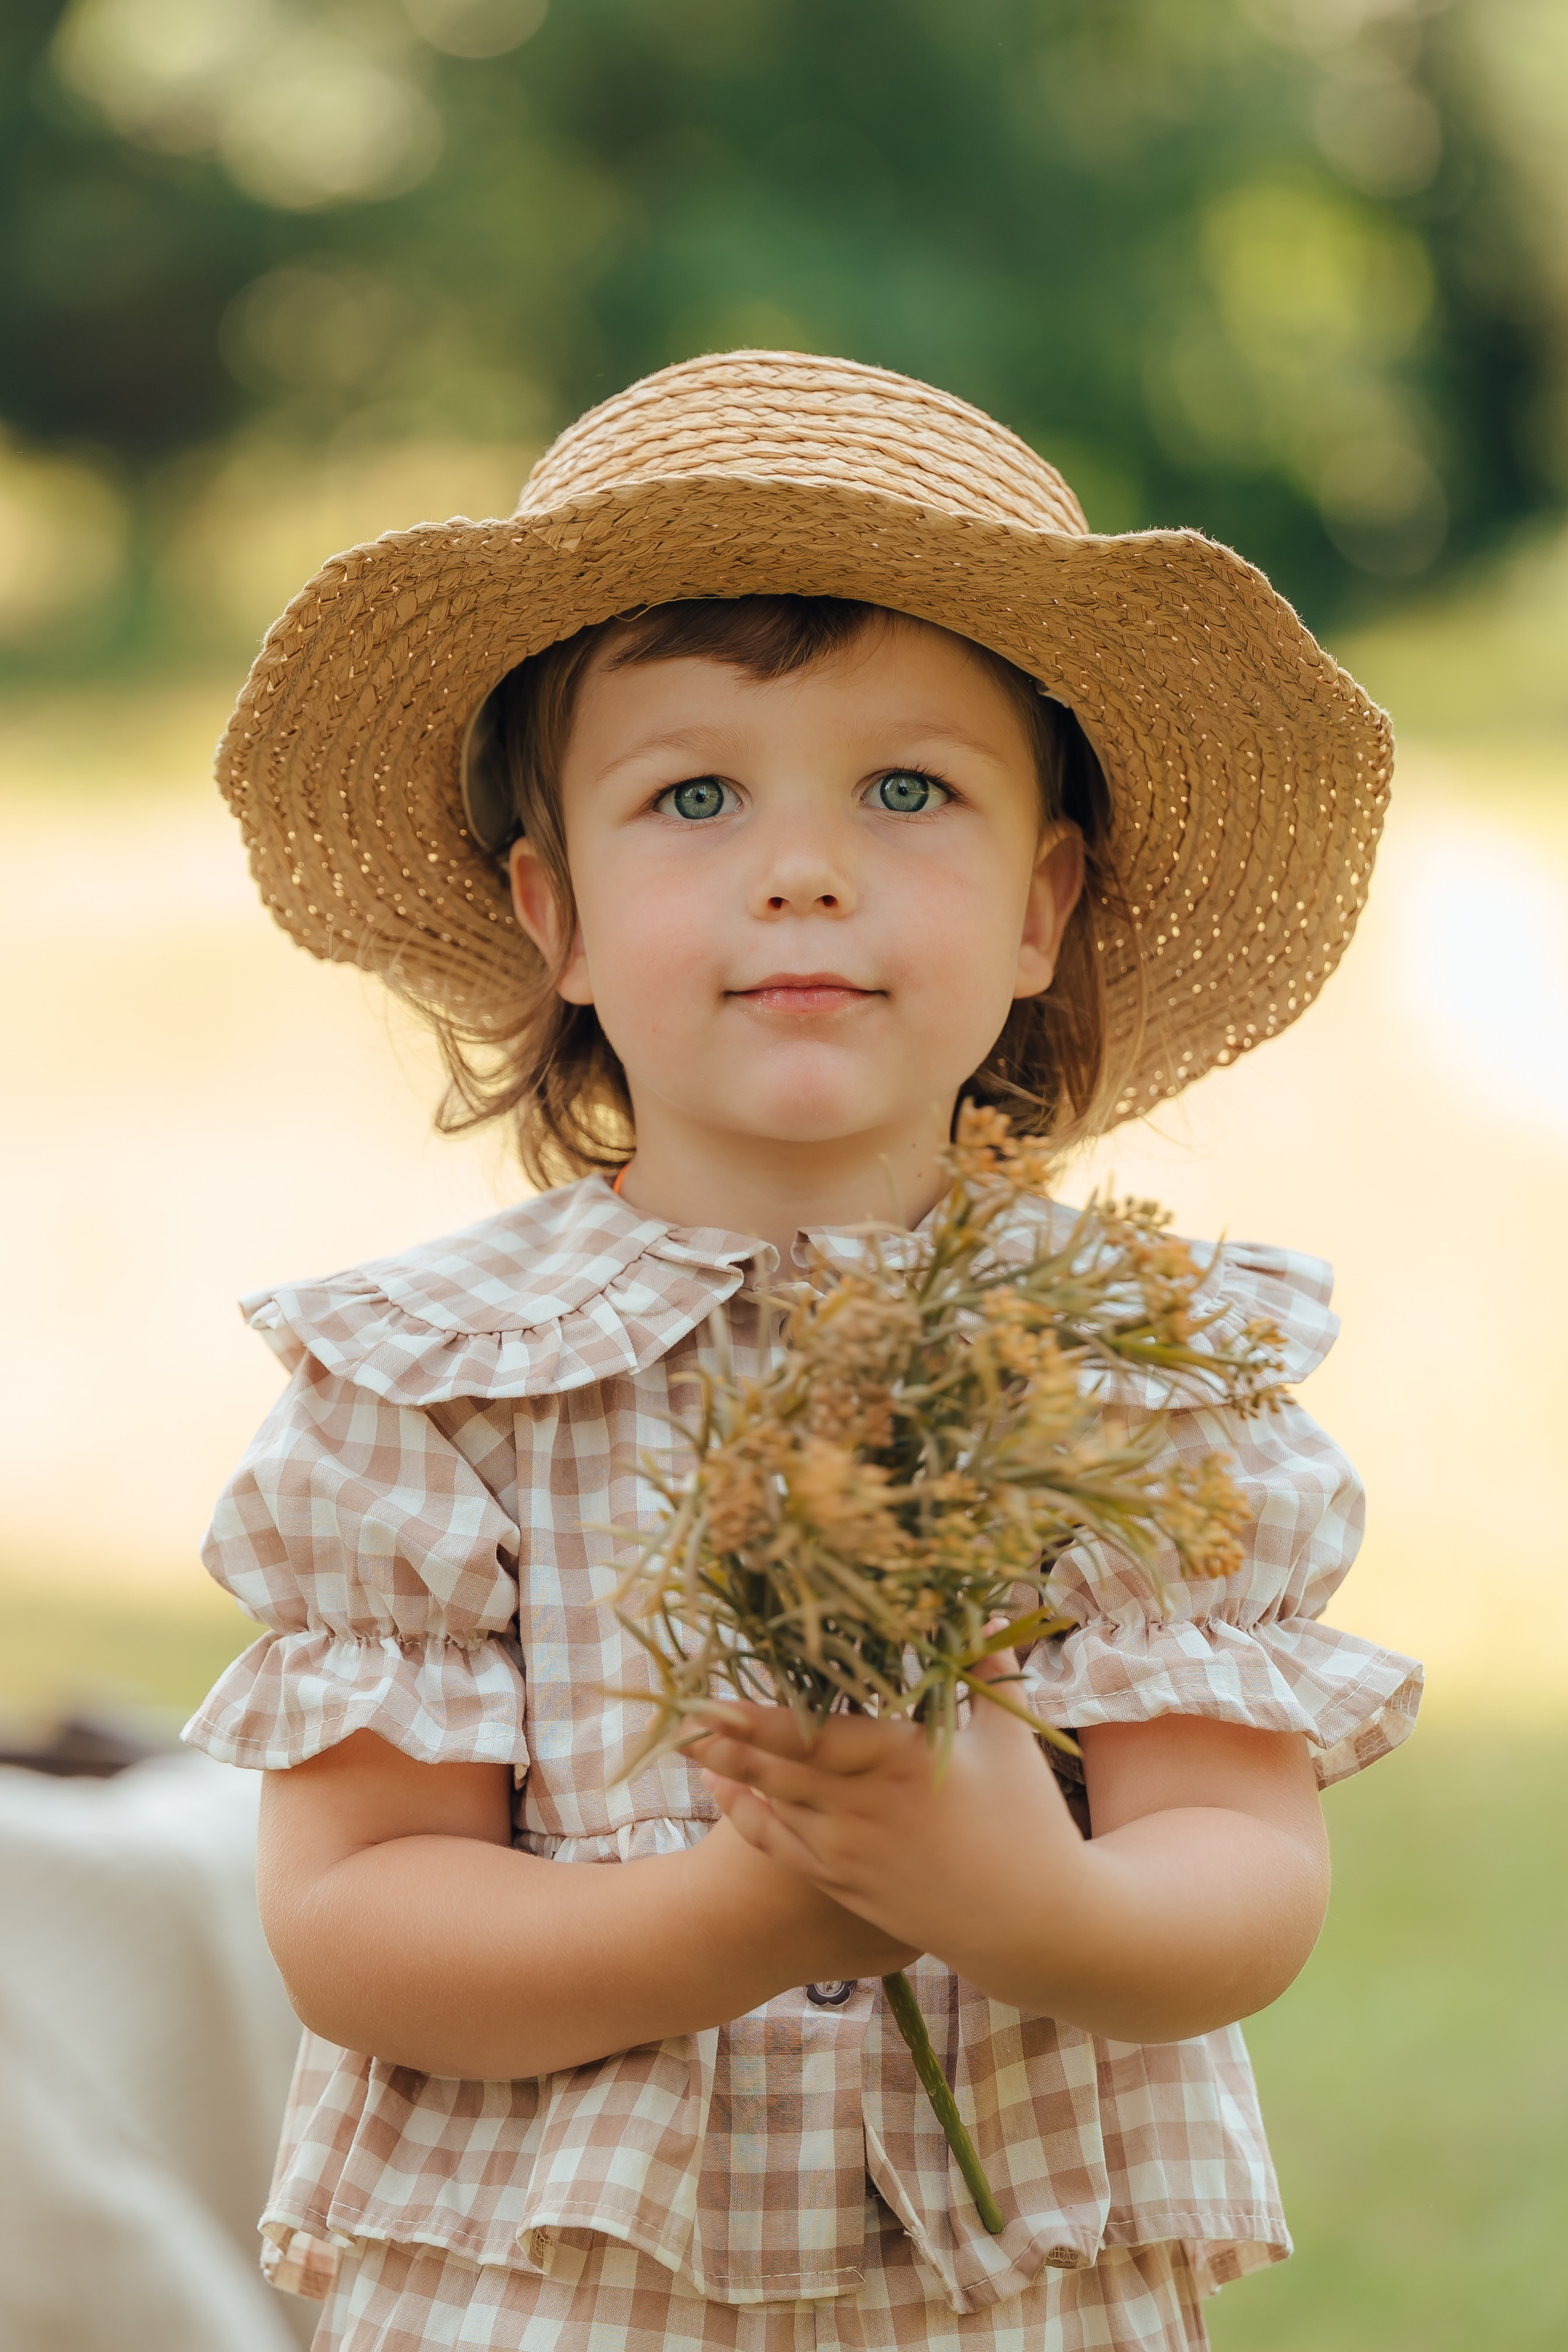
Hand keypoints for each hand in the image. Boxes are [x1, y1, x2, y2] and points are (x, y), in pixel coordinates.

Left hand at [687, 1653, 1081, 1975]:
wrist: (1032, 1924)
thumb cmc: (1026, 1821)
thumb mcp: (1007, 1739)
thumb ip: (989, 1669)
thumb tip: (995, 1603)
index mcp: (901, 1762)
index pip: (810, 1736)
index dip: (755, 1718)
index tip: (711, 1698)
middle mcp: (863, 1810)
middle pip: (775, 1770)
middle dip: (725, 1740)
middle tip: (680, 1711)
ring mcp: (849, 1854)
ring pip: (771, 1808)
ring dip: (730, 1773)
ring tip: (693, 1740)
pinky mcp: (845, 1886)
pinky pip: (781, 1847)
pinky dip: (747, 1816)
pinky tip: (726, 1789)